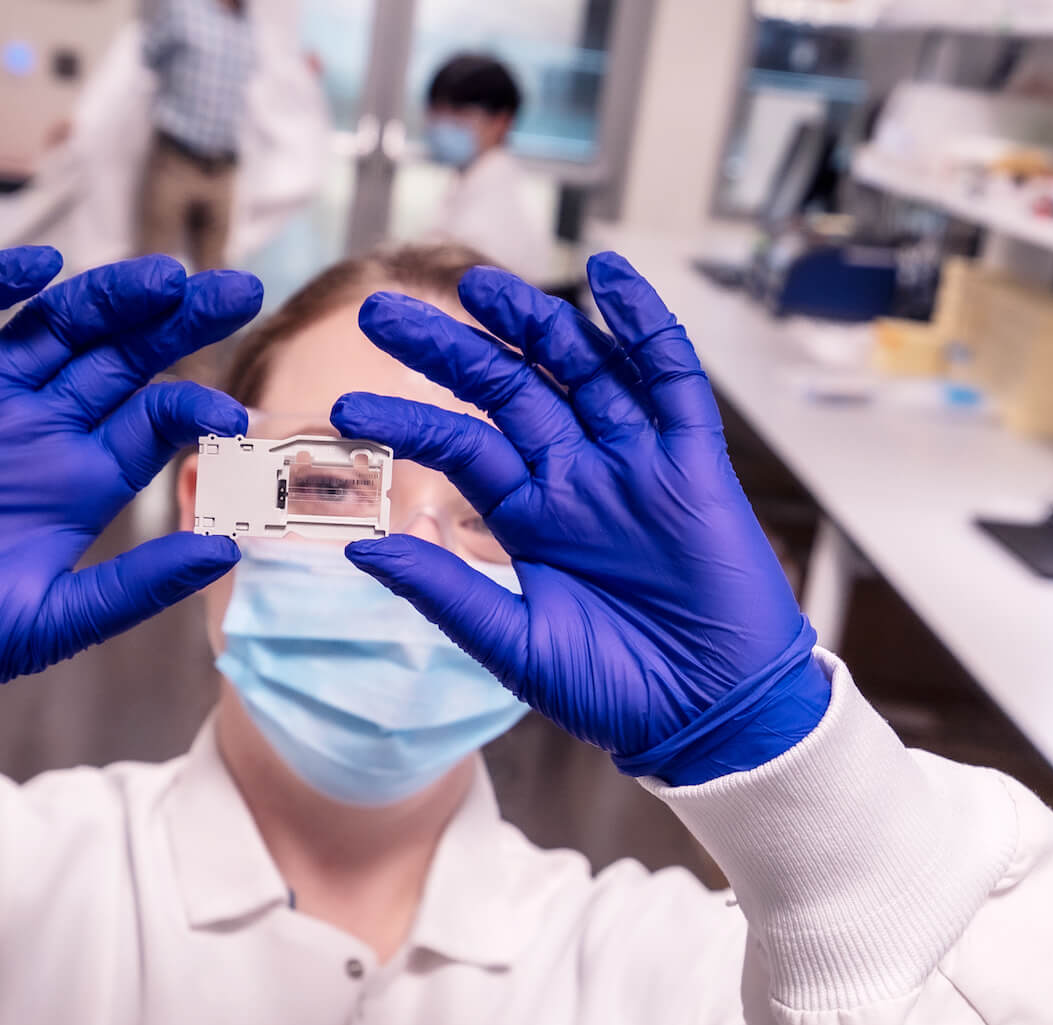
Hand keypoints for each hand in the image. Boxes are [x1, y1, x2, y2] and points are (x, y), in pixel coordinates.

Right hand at [0, 247, 260, 722]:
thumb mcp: (56, 620)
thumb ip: (139, 585)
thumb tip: (228, 551)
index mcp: (84, 481)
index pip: (154, 420)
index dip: (193, 406)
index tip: (229, 414)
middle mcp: (43, 430)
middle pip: (122, 355)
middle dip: (179, 320)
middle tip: (237, 289)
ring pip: (56, 324)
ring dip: (109, 294)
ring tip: (163, 277)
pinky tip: (39, 267)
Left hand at [330, 254, 828, 784]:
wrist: (708, 717)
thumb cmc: (617, 690)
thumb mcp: (514, 642)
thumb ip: (444, 590)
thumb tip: (361, 547)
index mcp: (530, 517)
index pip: (458, 446)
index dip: (404, 421)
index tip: (343, 407)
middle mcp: (578, 477)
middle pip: (509, 389)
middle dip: (449, 348)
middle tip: (380, 311)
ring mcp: (635, 463)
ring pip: (580, 368)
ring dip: (534, 322)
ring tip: (479, 286)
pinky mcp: (694, 460)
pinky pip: (670, 378)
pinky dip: (643, 324)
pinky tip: (609, 279)